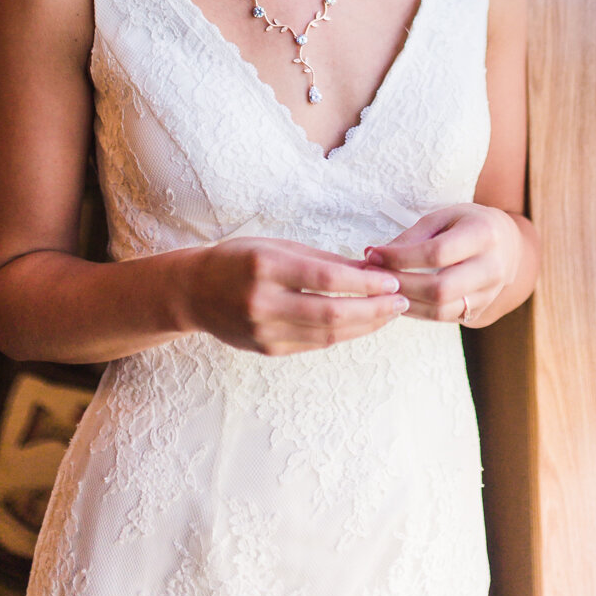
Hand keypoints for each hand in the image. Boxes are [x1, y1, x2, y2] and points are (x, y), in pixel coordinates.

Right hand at [182, 237, 407, 355]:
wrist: (193, 292)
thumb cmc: (239, 259)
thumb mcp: (278, 246)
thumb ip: (324, 260)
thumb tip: (373, 270)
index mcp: (266, 267)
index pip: (327, 279)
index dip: (365, 283)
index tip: (392, 280)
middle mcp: (263, 302)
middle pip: (331, 313)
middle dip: (374, 310)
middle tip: (403, 301)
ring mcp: (264, 331)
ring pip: (327, 334)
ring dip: (365, 326)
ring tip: (390, 313)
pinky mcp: (267, 349)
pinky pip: (314, 344)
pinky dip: (343, 334)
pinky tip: (362, 324)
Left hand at [364, 205, 521, 326]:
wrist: (508, 246)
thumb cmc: (469, 224)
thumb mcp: (445, 216)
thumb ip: (414, 235)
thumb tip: (379, 256)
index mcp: (484, 234)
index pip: (436, 253)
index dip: (400, 257)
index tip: (373, 254)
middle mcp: (492, 268)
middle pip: (440, 289)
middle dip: (401, 285)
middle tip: (373, 278)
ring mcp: (489, 294)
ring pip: (441, 311)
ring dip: (404, 303)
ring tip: (381, 291)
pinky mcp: (480, 311)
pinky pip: (443, 318)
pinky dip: (416, 311)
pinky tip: (399, 299)